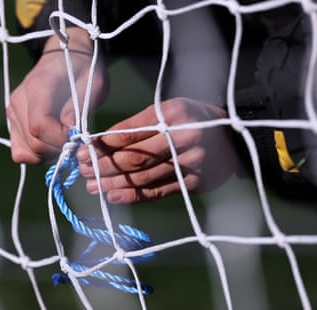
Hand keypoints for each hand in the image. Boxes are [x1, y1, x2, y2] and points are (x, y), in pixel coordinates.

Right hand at [7, 27, 108, 163]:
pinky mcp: (13, 122)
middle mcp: (18, 100)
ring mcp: (12, 112)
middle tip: (76, 140)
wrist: (66, 55)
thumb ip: (79, 107)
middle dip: (58, 149)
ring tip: (65, 138)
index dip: (60, 139)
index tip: (78, 135)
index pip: (40, 127)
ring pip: (26, 151)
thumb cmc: (83, 68)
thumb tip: (69, 130)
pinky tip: (52, 143)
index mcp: (38, 88)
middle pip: (33, 143)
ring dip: (49, 153)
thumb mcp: (93, 83)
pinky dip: (37, 154)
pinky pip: (20, 151)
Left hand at [77, 98, 235, 203]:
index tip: (84, 150)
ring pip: (143, 177)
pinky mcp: (194, 183)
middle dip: (104, 165)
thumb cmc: (194, 118)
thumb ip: (140, 124)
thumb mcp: (170, 109)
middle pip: (134, 157)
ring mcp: (191, 163)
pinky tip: (114, 197)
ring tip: (92, 186)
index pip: (130, 132)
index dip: (103, 144)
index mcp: (173, 115)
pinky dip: (134, 196)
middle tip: (82, 170)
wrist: (233, 136)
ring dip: (114, 183)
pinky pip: (159, 192)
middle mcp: (183, 138)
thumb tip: (103, 141)